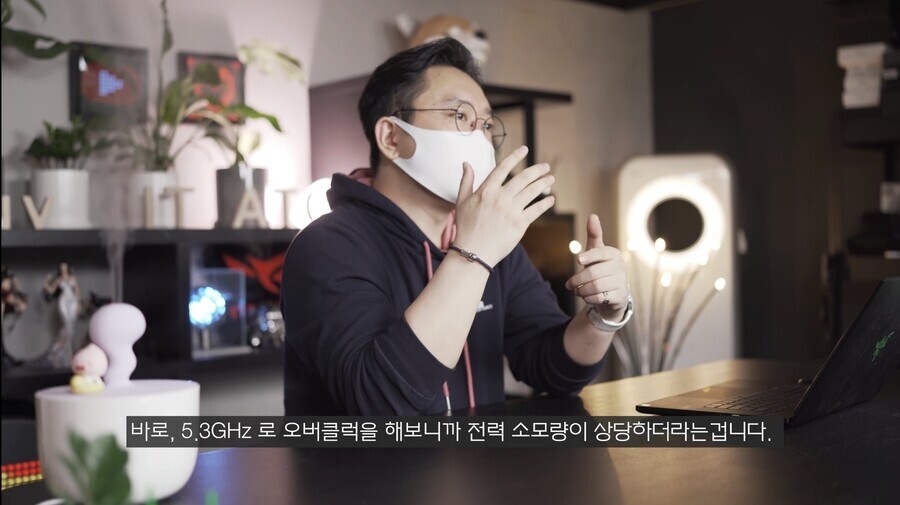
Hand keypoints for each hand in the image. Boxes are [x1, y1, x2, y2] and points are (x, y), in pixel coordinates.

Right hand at [453, 146, 555, 265]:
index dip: (515, 156)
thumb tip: (466, 164)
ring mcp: (511, 210)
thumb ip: (466, 181)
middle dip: (537, 170)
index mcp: (486, 190)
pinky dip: (546, 203)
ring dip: (544, 183)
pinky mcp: (520, 224)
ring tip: (551, 179)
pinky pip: (536, 209)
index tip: (525, 149)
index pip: (503, 167)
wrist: (472, 252)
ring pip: (532, 191)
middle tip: (546, 167)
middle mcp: (500, 197)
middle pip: (523, 177)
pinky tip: (551, 199)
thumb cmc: (466, 228)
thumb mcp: (461, 201)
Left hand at [565, 214, 628, 320]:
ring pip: (596, 287)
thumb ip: (594, 236)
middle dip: (578, 279)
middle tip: (568, 285)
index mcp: (614, 254)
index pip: (601, 253)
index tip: (578, 260)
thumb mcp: (596, 252)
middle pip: (594, 273)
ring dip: (582, 290)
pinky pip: (600, 298)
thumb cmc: (601, 268)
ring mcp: (622, 283)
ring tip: (577, 290)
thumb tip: (592, 216)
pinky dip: (588, 298)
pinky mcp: (620, 297)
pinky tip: (585, 297)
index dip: (589, 256)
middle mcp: (621, 268)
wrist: (612, 294)